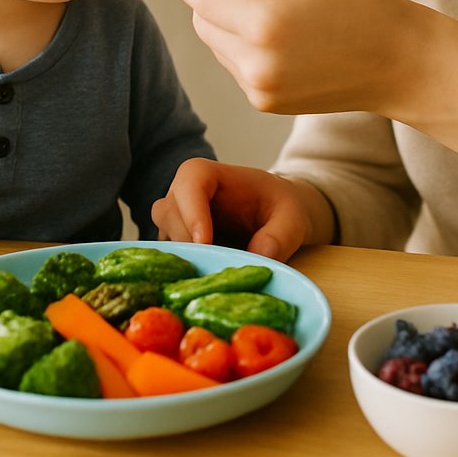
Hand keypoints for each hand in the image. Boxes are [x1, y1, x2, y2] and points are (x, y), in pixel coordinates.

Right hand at [151, 159, 333, 260]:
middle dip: (189, 242)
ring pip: (164, 237)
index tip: (206, 243)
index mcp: (207, 174)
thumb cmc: (280, 208)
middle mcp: (182, 193)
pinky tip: (205, 282)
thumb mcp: (292, 218)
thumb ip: (281, 235)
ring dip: (185, 258)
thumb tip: (261, 255)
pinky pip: (168, 257)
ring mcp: (175, 219)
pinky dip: (182, 270)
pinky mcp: (175, 243)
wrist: (275, 218)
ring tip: (212, 276)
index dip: (193, 212)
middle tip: (216, 267)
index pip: (190, 183)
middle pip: (170, 213)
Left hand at [170, 0, 432, 118]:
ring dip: (233, 22)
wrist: (401, 62)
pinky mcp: (265, 103)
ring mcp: (259, 90)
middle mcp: (256, 64)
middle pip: (201, 20)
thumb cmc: (360, 2)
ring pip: (215, 42)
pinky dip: (248, 46)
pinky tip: (290, 40)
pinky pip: (235, 63)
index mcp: (265, 24)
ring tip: (286, 14)